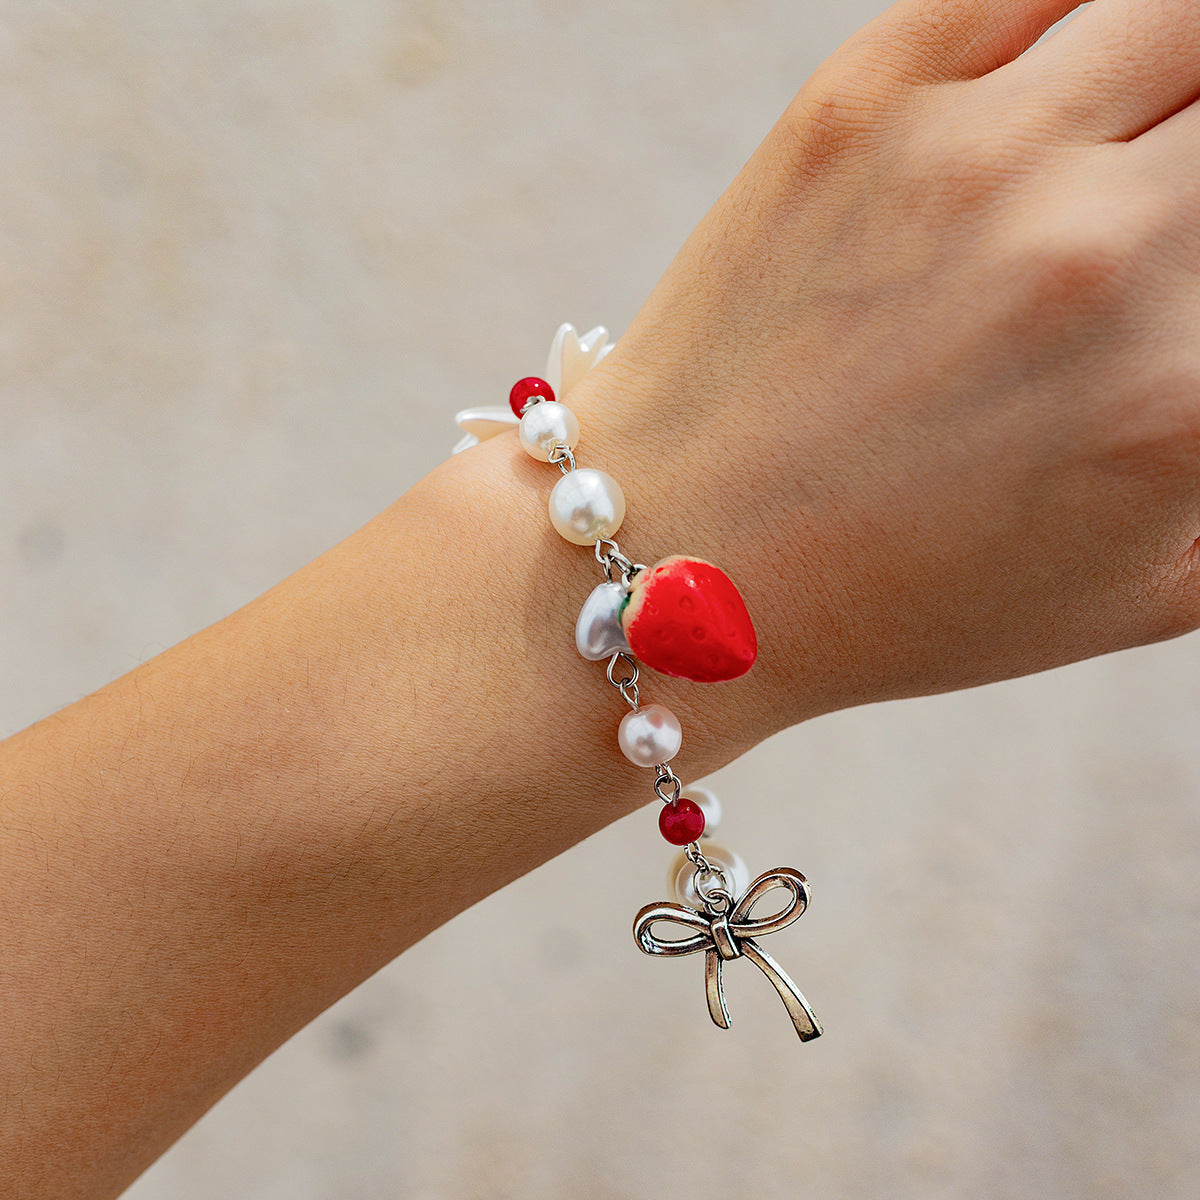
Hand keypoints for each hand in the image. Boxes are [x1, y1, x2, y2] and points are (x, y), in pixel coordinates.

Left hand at [565, 0, 1199, 731]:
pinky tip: (1058, 81)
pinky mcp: (859, 100)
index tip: (1187, 258)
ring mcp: (971, 156)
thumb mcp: (1138, 589)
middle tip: (1161, 195)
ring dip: (1168, 68)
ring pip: (1168, 12)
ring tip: (1126, 136)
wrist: (684, 556)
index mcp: (1183, 390)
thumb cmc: (897, 597)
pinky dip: (1071, 20)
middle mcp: (1095, 251)